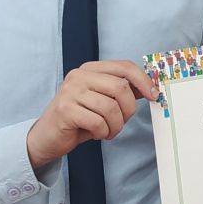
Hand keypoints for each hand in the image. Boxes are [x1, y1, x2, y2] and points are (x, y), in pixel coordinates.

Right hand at [27, 60, 157, 168]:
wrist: (47, 137)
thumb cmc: (79, 118)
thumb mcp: (102, 100)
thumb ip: (123, 91)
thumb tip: (151, 88)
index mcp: (90, 69)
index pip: (124, 66)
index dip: (143, 81)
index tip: (154, 95)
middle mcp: (79, 76)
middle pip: (121, 87)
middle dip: (129, 109)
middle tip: (122, 121)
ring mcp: (70, 92)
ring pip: (111, 107)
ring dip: (116, 125)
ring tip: (109, 131)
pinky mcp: (65, 110)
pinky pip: (98, 122)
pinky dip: (103, 132)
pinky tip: (97, 134)